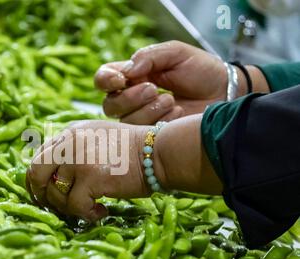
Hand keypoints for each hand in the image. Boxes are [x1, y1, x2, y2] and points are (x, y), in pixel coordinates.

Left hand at [26, 120, 160, 220]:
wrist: (158, 152)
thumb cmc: (133, 150)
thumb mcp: (96, 138)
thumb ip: (74, 150)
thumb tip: (54, 177)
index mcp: (69, 133)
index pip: (39, 157)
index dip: (36, 180)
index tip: (43, 195)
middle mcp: (69, 143)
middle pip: (35, 173)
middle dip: (40, 195)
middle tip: (54, 207)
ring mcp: (78, 159)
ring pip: (55, 194)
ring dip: (69, 208)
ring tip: (89, 208)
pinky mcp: (91, 178)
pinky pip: (75, 206)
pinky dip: (86, 214)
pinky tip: (101, 211)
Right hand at [94, 41, 228, 123]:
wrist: (224, 92)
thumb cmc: (200, 69)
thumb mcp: (176, 53)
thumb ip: (149, 56)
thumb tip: (127, 72)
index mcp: (131, 76)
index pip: (103, 79)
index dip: (105, 81)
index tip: (121, 80)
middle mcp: (131, 99)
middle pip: (109, 106)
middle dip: (129, 98)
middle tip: (154, 89)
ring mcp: (141, 119)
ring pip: (125, 122)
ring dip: (147, 110)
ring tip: (171, 100)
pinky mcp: (153, 135)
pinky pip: (144, 134)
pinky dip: (161, 120)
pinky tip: (178, 112)